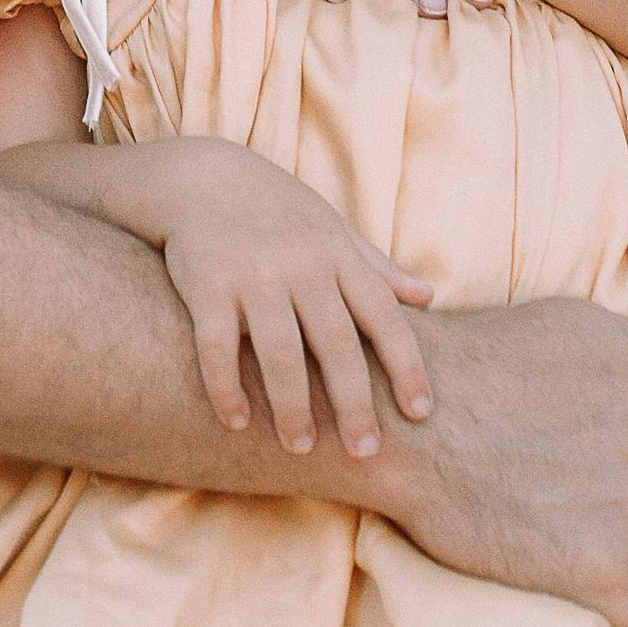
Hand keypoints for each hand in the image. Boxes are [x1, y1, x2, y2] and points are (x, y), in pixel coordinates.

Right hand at [158, 142, 431, 453]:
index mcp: (336, 255)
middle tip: (364, 451)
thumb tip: (428, 297)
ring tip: (299, 448)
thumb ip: (375, 267)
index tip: (420, 413)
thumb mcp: (331, 228)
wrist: (200, 175)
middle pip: (336, 343)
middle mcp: (300, 265)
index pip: (383, 316)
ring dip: (291, 405)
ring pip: (279, 350)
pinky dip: (226, 387)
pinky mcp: (207, 283)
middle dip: (353, 403)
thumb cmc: (277, 211)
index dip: (406, 366)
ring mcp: (252, 274)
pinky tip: (236, 421)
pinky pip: (217, 345)